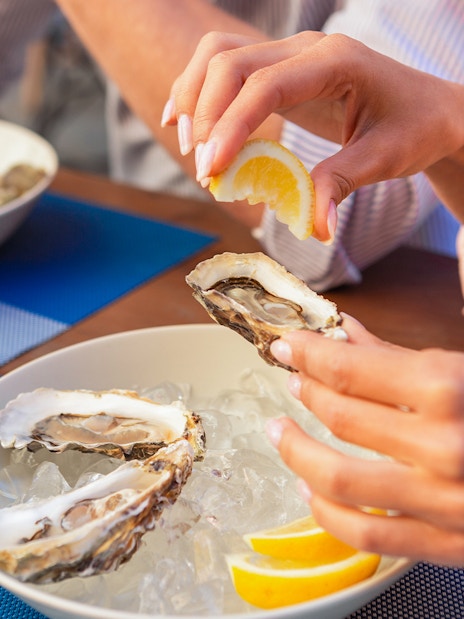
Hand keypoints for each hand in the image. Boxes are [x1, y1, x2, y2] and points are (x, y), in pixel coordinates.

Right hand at [166, 31, 463, 238]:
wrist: (428, 109)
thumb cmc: (413, 128)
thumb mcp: (385, 159)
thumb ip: (342, 185)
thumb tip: (315, 228)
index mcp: (335, 62)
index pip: (266, 85)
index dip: (231, 126)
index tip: (211, 168)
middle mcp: (307, 48)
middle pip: (231, 63)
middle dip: (206, 117)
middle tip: (204, 171)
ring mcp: (291, 54)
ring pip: (220, 54)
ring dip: (194, 97)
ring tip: (187, 146)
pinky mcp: (281, 70)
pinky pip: (228, 65)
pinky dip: (200, 90)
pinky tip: (185, 121)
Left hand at [265, 316, 463, 565]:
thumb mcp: (461, 367)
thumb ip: (396, 350)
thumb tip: (341, 331)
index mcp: (449, 388)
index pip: (349, 368)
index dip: (309, 353)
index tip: (290, 346)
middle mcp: (442, 446)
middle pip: (340, 416)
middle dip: (304, 391)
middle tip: (292, 380)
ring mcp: (443, 500)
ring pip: (339, 479)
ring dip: (297, 452)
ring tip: (280, 432)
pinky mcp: (447, 543)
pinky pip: (367, 535)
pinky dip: (327, 512)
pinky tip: (309, 490)